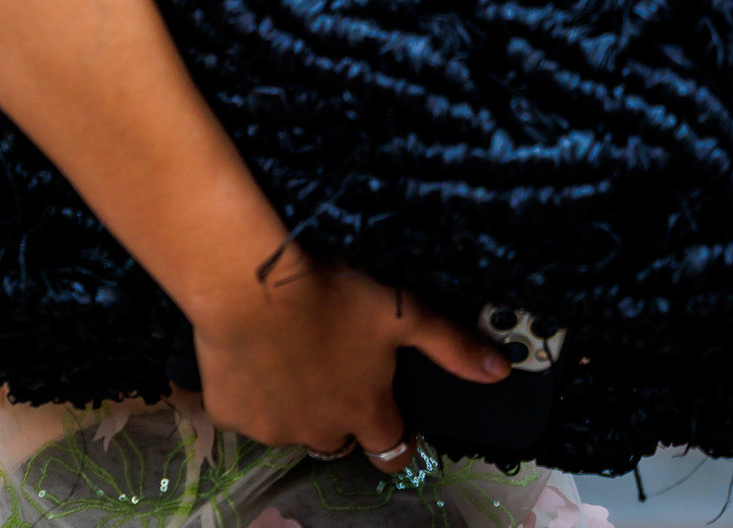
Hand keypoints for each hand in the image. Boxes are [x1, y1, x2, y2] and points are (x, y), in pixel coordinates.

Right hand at [190, 245, 509, 469]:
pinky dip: (250, 389)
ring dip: (295, 400)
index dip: (396, 433)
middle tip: (332, 363)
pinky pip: (243, 411)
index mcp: (367, 410)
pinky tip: (250, 351)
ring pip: (291, 424)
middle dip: (341, 411)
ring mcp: (274, 428)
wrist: (249, 282)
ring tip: (288, 349)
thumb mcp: (401, 310)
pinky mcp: (231, 415)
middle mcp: (323, 430)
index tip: (389, 409)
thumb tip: (501, 370)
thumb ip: (451, 344)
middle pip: (340, 438)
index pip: (394, 449)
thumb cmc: (332, 291)